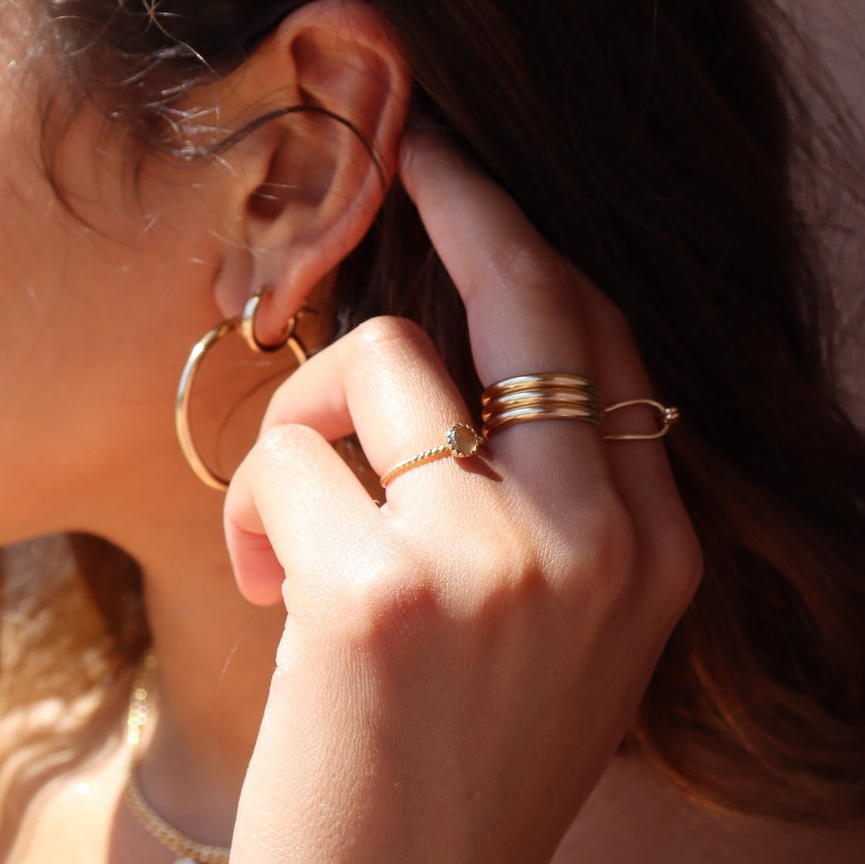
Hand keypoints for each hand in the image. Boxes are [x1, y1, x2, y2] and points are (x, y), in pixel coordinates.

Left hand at [224, 131, 700, 861]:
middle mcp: (598, 542)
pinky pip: (292, 456)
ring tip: (298, 524)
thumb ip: (547, 499)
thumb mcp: (549, 623)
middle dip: (466, 199)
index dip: (533, 249)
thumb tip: (479, 371)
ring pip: (381, 362)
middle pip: (532, 296)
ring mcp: (499, 561)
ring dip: (311, 421)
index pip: (602, 341)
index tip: (475, 188)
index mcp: (651, 550)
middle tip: (415, 158)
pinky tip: (275, 591)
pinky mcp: (385, 591)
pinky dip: (261, 508)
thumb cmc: (455, 752)